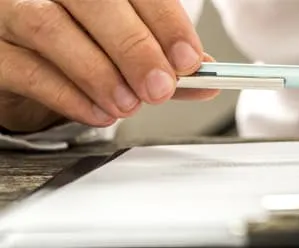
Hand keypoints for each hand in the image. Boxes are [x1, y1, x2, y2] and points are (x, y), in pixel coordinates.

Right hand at [0, 0, 218, 132]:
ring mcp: (10, 9)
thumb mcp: (126, 44)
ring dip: (99, 73)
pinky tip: (99, 112)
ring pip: (50, 29)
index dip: (165, 21)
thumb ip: (163, 58)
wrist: (23, 55)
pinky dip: (69, 96)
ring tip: (129, 105)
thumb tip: (206, 79)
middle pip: (93, 0)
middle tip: (160, 87)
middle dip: (134, 48)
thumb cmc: (79, 41)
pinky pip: (28, 69)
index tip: (188, 58)